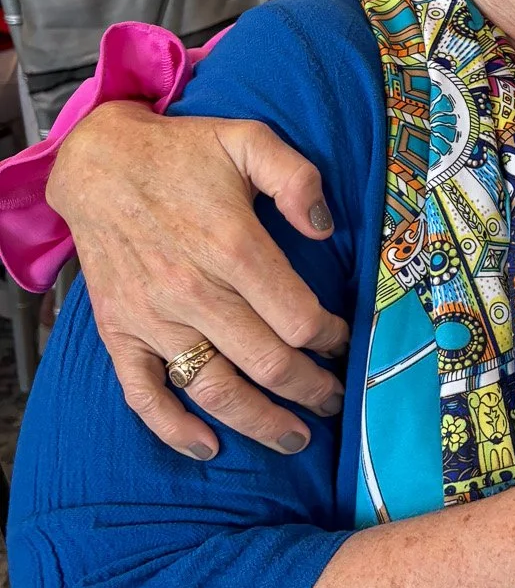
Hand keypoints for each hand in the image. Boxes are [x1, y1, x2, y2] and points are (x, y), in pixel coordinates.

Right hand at [47, 104, 348, 458]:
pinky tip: (208, 448)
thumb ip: (297, 178)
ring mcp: (153, 318)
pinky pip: (144, 394)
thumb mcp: (249, 140)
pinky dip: (174, 430)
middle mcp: (194, 291)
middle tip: (335, 400)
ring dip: (261, 422)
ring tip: (295, 437)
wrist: (99, 163)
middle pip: (268, 364)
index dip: (330, 339)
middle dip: (312, 390)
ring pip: (215, 389)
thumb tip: (326, 229)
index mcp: (233, 247)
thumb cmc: (182, 153)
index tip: (342, 341)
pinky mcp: (120, 332)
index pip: (298, 318)